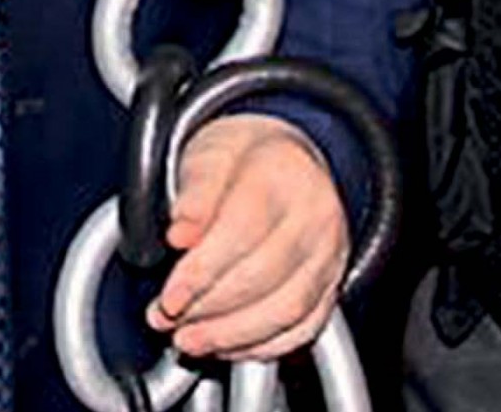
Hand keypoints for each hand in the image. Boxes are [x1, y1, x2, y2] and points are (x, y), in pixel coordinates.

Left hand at [146, 113, 349, 361]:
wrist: (282, 158)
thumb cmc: (242, 158)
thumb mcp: (209, 155)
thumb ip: (194, 194)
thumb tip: (181, 233)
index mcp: (282, 171)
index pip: (242, 230)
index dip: (202, 272)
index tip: (169, 297)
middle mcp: (315, 212)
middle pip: (264, 275)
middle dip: (209, 308)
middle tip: (169, 319)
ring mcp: (330, 250)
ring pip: (287, 309)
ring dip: (232, 334)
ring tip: (190, 339)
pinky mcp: (332, 282)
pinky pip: (304, 326)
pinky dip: (263, 345)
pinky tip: (227, 345)